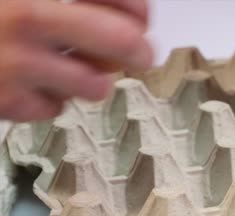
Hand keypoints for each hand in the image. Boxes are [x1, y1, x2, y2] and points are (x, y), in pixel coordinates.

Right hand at [0, 0, 152, 120]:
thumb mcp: (26, 1)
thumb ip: (72, 9)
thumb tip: (127, 22)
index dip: (138, 10)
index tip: (140, 20)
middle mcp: (30, 20)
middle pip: (124, 40)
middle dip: (140, 52)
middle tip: (141, 56)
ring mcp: (18, 64)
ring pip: (96, 86)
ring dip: (91, 80)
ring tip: (66, 67)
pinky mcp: (8, 102)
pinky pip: (57, 106)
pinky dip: (51, 97)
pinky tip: (31, 82)